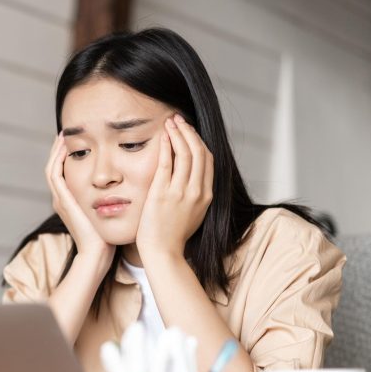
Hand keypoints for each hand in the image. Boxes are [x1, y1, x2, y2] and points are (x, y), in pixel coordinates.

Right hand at [45, 132, 114, 264]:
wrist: (97, 252)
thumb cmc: (105, 236)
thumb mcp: (105, 212)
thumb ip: (107, 199)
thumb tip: (120, 188)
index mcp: (69, 201)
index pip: (63, 172)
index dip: (66, 156)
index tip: (76, 141)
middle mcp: (61, 199)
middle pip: (54, 167)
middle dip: (58, 150)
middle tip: (65, 133)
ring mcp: (60, 200)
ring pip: (51, 168)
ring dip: (56, 151)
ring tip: (63, 135)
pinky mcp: (63, 200)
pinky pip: (55, 174)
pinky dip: (57, 159)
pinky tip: (65, 147)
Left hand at [136, 115, 213, 260]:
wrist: (163, 252)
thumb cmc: (173, 236)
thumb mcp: (193, 214)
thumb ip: (196, 196)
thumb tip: (193, 181)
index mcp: (207, 195)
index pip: (208, 160)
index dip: (199, 141)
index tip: (189, 131)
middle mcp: (197, 191)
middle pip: (199, 152)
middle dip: (189, 132)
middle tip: (179, 119)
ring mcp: (181, 191)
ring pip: (185, 153)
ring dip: (178, 133)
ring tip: (170, 122)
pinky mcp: (163, 193)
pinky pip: (167, 163)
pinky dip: (167, 146)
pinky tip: (163, 136)